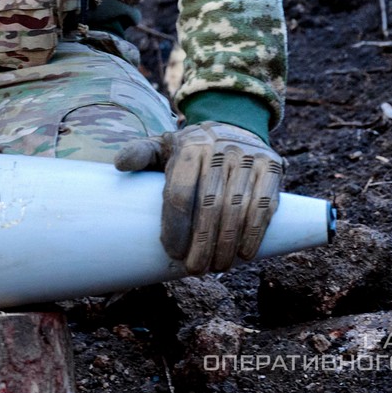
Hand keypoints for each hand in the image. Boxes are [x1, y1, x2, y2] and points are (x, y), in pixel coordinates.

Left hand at [115, 121, 283, 274]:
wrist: (236, 123)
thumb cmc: (193, 147)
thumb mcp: (164, 145)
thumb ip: (141, 153)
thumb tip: (120, 164)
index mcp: (190, 146)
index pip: (180, 193)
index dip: (175, 227)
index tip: (172, 252)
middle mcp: (220, 149)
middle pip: (210, 206)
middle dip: (202, 244)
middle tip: (194, 269)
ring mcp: (249, 158)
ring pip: (238, 210)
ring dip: (227, 245)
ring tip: (217, 267)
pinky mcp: (271, 167)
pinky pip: (264, 206)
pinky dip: (254, 234)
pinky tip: (244, 254)